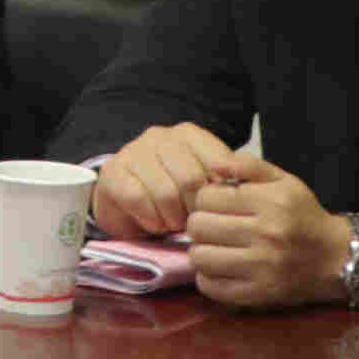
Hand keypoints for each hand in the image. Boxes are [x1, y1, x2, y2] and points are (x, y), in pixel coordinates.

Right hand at [92, 123, 241, 235]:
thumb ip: (224, 181)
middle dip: (195, 210)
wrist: (124, 200)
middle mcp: (161, 137)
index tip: (219, 210)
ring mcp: (134, 152)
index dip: (221, 194)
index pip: (218, 163)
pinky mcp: (113, 173)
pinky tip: (154, 223)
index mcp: (189, 135)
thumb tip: (245, 191)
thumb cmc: (171, 192)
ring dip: (172, 218)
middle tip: (194, 223)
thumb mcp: (203, 181)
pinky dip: (151, 219)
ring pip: (165, 192)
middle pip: (191, 179)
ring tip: (173, 224)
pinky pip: (138, 199)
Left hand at [182, 160, 350, 308]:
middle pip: (198, 226)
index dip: (206, 199)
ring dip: (202, 251)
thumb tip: (215, 166)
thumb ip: (249, 166)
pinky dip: (208, 278)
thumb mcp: (285, 181)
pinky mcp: (259, 294)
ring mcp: (262, 267)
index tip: (217, 206)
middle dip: (200, 224)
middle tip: (213, 227)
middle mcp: (267, 234)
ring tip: (216, 247)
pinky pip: (210, 287)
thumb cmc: (304, 216)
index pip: (207, 197)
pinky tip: (221, 268)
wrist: (335, 258)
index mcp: (271, 202)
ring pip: (200, 256)